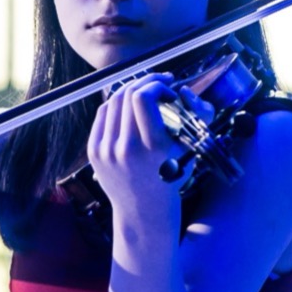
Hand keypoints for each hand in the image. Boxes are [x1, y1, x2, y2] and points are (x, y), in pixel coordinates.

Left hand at [86, 72, 183, 216]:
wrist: (143, 208)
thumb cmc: (172, 176)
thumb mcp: (190, 149)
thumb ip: (198, 116)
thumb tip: (185, 90)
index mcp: (153, 148)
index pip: (143, 98)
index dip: (156, 85)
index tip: (169, 90)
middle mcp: (126, 149)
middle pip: (127, 95)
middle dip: (145, 82)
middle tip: (159, 84)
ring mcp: (106, 150)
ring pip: (113, 101)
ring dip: (131, 90)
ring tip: (144, 92)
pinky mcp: (93, 151)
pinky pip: (102, 114)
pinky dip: (116, 105)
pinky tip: (128, 106)